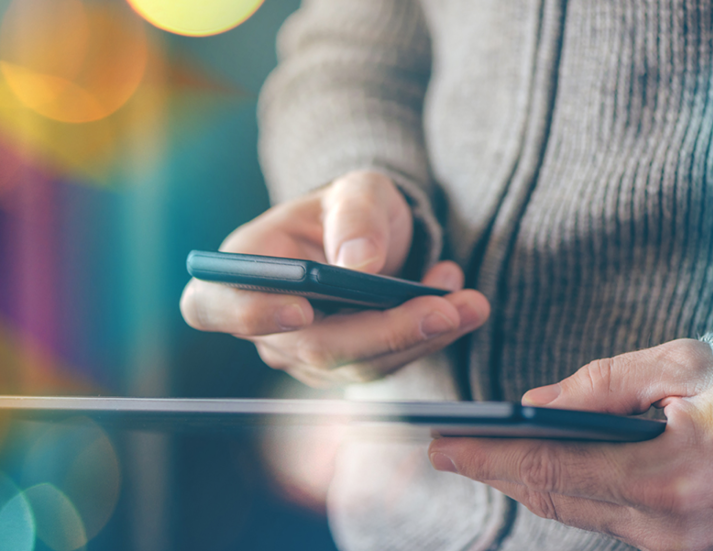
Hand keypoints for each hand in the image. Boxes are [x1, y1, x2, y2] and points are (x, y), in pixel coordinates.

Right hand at [180, 170, 489, 385]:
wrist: (373, 238)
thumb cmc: (351, 209)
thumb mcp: (358, 191)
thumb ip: (356, 217)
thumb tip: (359, 264)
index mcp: (244, 267)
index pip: (212, 306)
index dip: (249, 314)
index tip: (302, 308)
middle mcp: (265, 321)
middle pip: (310, 348)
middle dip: (383, 332)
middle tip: (444, 310)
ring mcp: (303, 352)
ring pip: (358, 364)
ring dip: (420, 338)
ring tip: (470, 303)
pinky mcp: (345, 367)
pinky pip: (387, 365)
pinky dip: (428, 340)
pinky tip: (460, 306)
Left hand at [428, 339, 712, 550]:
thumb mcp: (680, 366)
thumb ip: (603, 385)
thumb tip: (532, 406)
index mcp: (674, 477)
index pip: (556, 470)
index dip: (491, 458)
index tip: (444, 443)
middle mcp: (671, 528)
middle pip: (555, 498)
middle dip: (494, 471)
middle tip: (443, 448)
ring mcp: (673, 549)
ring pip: (573, 512)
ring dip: (521, 482)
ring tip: (475, 455)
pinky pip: (599, 518)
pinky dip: (561, 492)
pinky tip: (530, 471)